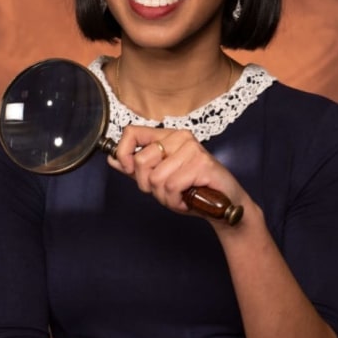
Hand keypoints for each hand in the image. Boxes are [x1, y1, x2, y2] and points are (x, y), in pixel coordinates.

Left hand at [106, 125, 245, 221]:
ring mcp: (192, 149)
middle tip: (165, 192)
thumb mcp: (160, 179)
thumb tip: (112, 159)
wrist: (225, 206)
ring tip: (180, 197)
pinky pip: (172, 186)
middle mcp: (180, 137)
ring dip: (165, 197)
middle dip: (148, 186)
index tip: (129, 170)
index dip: (123, 153)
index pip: (132, 132)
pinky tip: (187, 200)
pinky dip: (176, 201)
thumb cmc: (193, 190)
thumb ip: (137, 169)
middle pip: (141, 161)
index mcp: (168, 137)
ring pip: (156, 178)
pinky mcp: (201, 164)